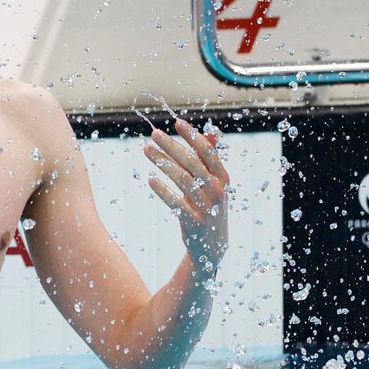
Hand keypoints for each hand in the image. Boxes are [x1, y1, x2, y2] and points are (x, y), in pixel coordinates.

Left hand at [144, 118, 228, 275]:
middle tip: (153, 134)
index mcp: (222, 177)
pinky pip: (176, 203)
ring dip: (162, 162)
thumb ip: (210, 160)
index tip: (176, 122)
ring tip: (146, 151)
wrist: (211, 245)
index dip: (192, 136)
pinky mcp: (194, 222)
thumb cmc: (209, 206)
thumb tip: (210, 133)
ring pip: (182, 179)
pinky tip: (150, 179)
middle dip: (171, 145)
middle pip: (192, 162)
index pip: (207, 151)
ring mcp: (207, 207)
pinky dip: (162, 190)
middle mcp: (217, 190)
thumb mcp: (214, 184)